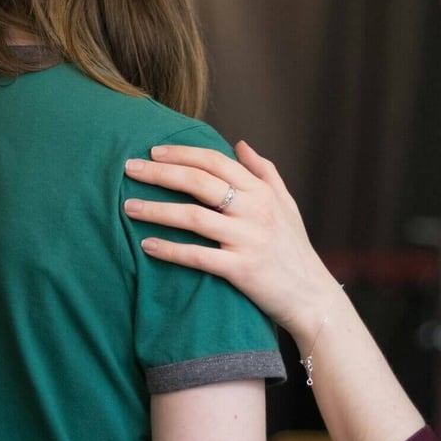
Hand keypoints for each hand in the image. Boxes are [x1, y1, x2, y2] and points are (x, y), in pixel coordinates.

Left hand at [123, 141, 341, 338]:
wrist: (313, 297)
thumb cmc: (294, 249)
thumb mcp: (286, 205)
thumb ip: (265, 172)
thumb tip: (240, 144)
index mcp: (262, 192)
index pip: (216, 161)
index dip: (182, 153)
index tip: (153, 151)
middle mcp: (255, 211)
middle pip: (199, 182)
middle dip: (160, 173)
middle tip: (129, 169)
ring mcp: (248, 240)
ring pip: (193, 217)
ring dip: (157, 210)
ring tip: (128, 207)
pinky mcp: (242, 270)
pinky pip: (198, 256)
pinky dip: (170, 250)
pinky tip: (147, 245)